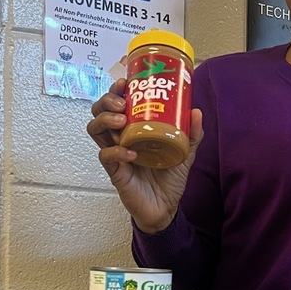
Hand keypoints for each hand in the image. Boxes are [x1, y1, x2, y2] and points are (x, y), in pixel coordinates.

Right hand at [87, 78, 203, 232]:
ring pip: (95, 129)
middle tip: (121, 104)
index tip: (124, 82)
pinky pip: (106, 156)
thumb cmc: (170, 179)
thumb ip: (192, 134)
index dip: (115, 90)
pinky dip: (116, 151)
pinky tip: (130, 152)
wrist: (166, 207)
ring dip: (105, 120)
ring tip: (121, 122)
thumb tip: (195, 111)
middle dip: (106, 101)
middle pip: (99, 111)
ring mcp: (115, 154)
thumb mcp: (186, 152)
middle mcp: (120, 138)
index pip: (116, 103)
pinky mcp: (115, 172)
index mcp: (134, 129)